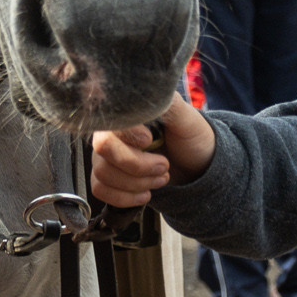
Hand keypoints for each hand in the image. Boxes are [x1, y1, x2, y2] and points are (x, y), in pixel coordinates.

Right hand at [91, 94, 215, 205]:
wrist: (197, 164)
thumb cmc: (192, 136)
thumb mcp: (186, 118)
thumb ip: (167, 105)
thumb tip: (146, 98)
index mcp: (127, 111)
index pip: (110, 122)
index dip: (129, 137)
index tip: (150, 141)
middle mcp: (111, 130)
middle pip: (103, 148)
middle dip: (137, 165)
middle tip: (164, 166)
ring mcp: (106, 154)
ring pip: (102, 172)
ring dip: (136, 183)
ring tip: (162, 179)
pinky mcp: (106, 175)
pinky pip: (99, 189)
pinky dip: (125, 197)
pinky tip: (145, 194)